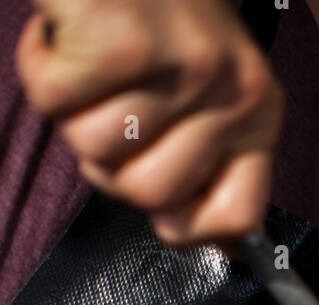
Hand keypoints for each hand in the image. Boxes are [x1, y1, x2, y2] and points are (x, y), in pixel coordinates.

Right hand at [16, 0, 283, 244]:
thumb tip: (223, 246)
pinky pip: (54, 103)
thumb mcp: (205, 87)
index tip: (162, 208)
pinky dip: (42, 67)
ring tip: (92, 60)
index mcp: (256, 110)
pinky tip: (64, 34)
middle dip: (110, 161)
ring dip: (73, 109)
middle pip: (148, 196)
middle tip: (110, 104)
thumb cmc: (152, 10)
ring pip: (94, 151)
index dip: (187, 227)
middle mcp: (229, 89)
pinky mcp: (120, 43)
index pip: (237, 217)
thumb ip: (209, 162)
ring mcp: (180, 67)